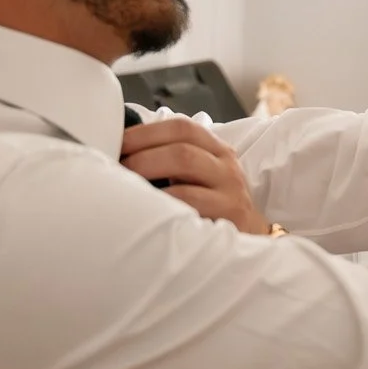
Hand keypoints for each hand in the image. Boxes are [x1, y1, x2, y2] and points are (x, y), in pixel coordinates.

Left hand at [120, 116, 271, 235]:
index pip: (182, 127)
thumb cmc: (213, 210)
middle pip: (181, 145)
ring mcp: (231, 190)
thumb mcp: (200, 180)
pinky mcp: (232, 214)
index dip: (146, 132)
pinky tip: (147, 207)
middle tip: (116, 168)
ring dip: (149, 169)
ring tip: (126, 185)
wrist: (250, 240)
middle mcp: (226, 165)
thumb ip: (172, 164)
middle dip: (143, 154)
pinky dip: (164, 201)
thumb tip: (120, 157)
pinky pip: (190, 201)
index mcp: (216, 150)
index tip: (118, 142)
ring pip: (186, 164)